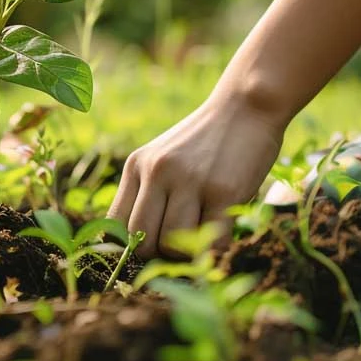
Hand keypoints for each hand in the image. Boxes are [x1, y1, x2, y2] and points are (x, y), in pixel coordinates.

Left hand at [107, 92, 284, 257]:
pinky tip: (223, 228)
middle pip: (141, 239)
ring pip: (172, 244)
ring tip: (202, 234)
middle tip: (180, 245)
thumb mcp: (162, 157)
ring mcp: (189, 180)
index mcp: (136, 164)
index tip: (153, 246)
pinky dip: (216, 247)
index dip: (131, 246)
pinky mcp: (223, 191)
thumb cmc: (204, 141)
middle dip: (159, 253)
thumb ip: (147, 190)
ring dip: (188, 252)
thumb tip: (139, 245)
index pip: (115, 223)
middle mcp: (157, 171)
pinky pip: (211, 241)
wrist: (245, 107)